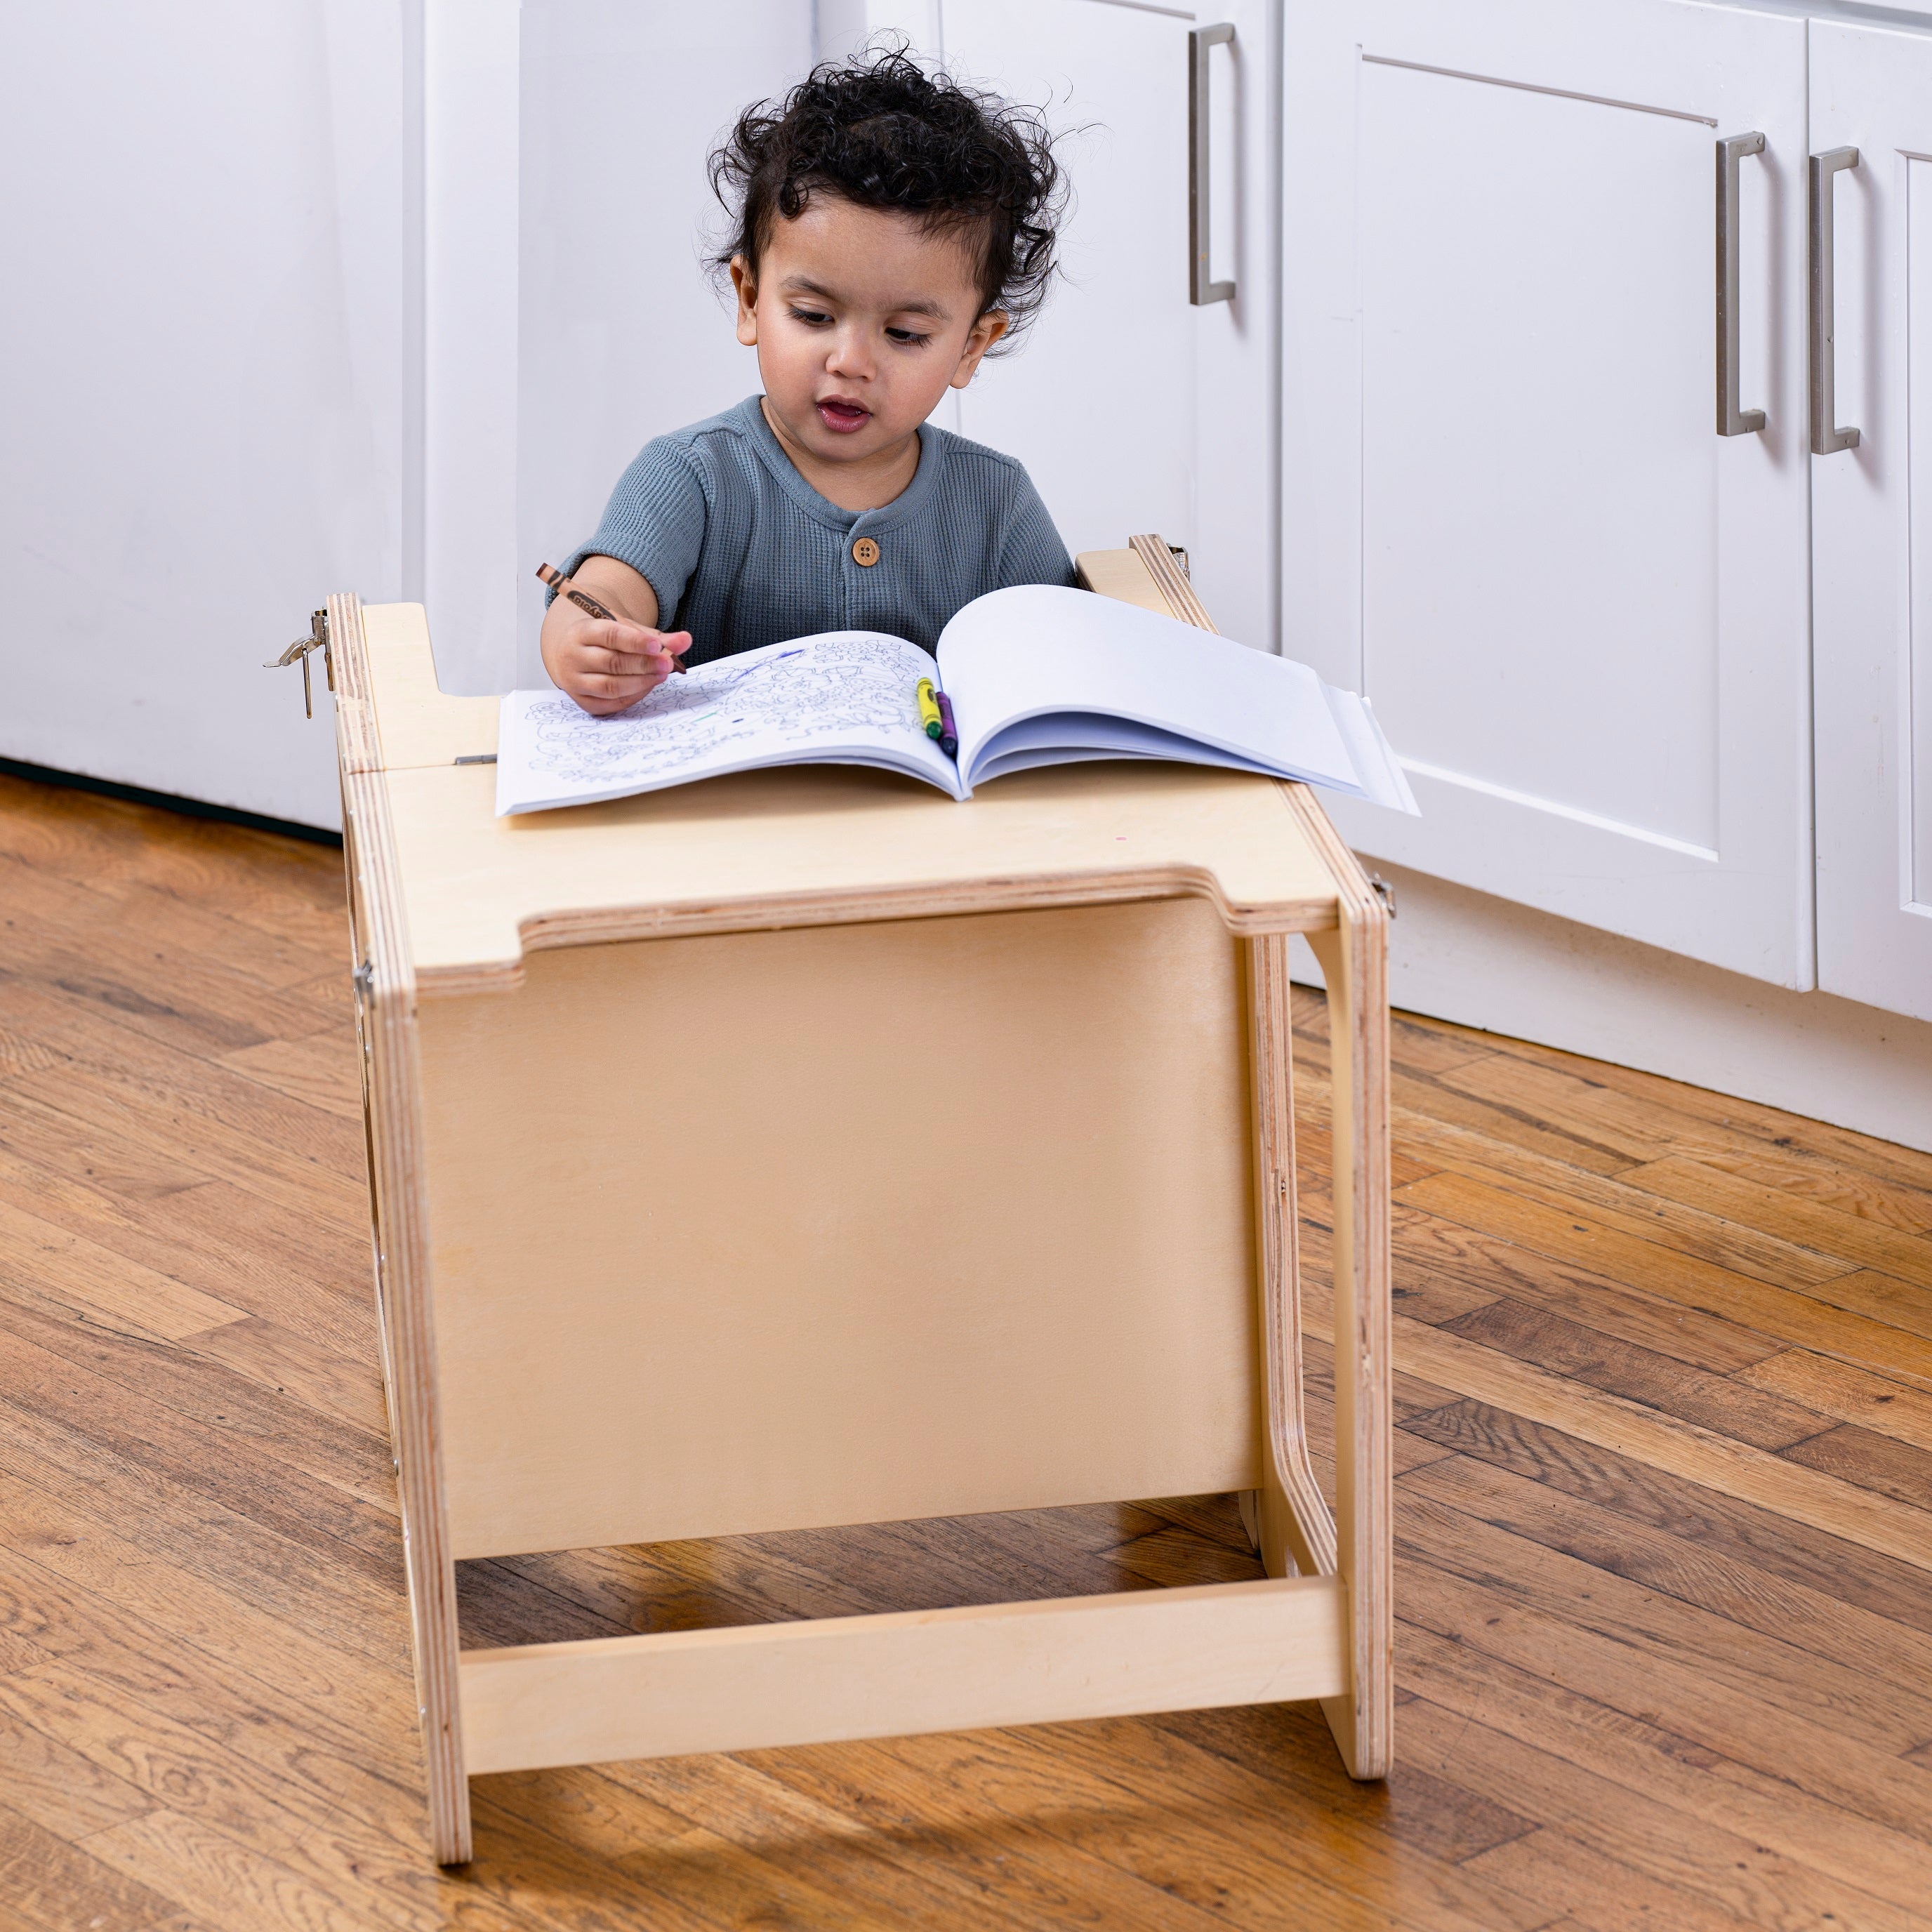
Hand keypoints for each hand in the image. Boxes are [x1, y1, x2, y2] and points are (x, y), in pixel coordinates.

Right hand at [542, 612, 691, 715]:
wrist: (576, 654)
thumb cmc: (606, 641)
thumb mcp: (627, 631)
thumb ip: (656, 637)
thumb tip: (686, 640)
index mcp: (582, 632)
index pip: (609, 636)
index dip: (635, 641)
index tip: (657, 645)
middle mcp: (572, 657)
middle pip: (611, 663)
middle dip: (643, 664)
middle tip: (667, 664)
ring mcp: (574, 682)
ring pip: (610, 686)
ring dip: (640, 682)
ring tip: (661, 675)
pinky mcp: (582, 701)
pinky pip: (610, 703)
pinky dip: (633, 696)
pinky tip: (647, 686)